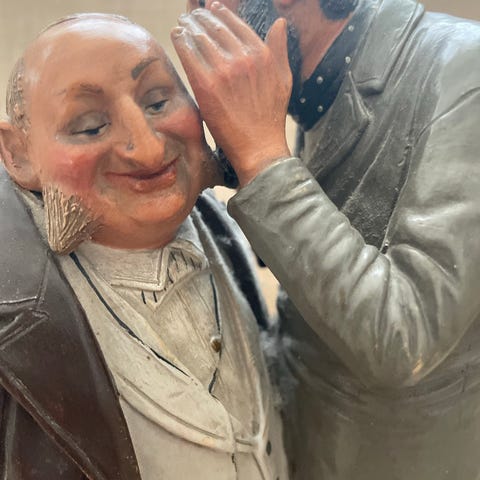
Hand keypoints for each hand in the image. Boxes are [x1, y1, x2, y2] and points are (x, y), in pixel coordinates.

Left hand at [172, 2, 291, 185]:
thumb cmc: (271, 117)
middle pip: (215, 28)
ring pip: (199, 37)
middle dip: (201, 18)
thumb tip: (279, 23)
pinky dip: (181, 41)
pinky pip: (188, 54)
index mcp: (261, 55)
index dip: (221, 14)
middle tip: (192, 16)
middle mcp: (243, 58)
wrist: (259, 147)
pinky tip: (177, 36)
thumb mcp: (283, 79)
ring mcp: (223, 71)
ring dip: (188, 27)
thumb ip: (279, 50)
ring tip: (182, 24)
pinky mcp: (206, 86)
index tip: (211, 9)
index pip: (236, 25)